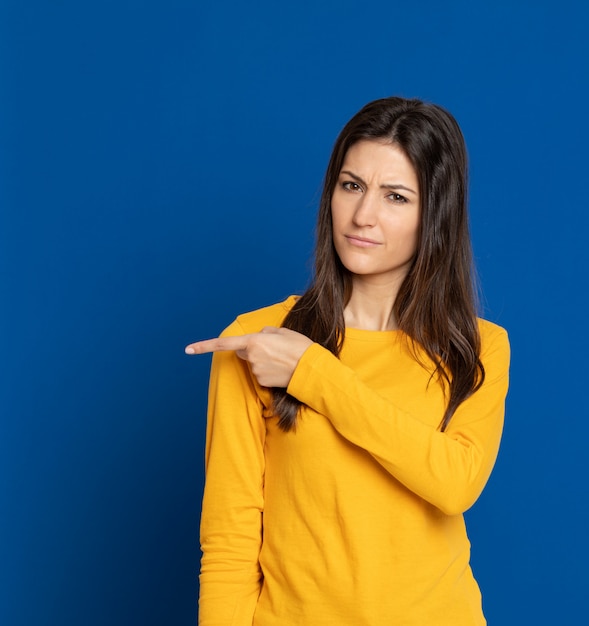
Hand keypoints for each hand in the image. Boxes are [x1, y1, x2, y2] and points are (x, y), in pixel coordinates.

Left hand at [185, 326, 312, 387]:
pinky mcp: (262, 382)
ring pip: (254, 363)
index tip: (188, 349)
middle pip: (244, 351)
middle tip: (274, 349)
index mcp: (254, 341)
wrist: (311, 370)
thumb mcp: (284, 332)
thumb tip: (260, 337)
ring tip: (283, 359)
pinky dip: (269, 371)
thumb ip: (266, 332)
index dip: (204, 346)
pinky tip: (282, 369)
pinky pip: (261, 373)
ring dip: (264, 360)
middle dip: (253, 349)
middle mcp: (251, 357)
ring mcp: (256, 371)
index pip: (224, 344)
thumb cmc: (300, 348)